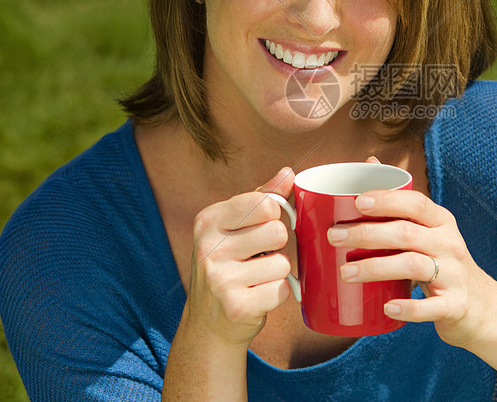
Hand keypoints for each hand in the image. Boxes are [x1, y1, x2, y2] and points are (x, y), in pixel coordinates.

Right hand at [185, 167, 295, 346]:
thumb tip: (288, 173)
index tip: (260, 228)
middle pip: (278, 232)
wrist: (209, 323)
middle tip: (257, 257)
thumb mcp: (236, 226)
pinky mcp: (236, 307)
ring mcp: (220, 279)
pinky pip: (282, 290)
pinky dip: (277, 294)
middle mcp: (208, 247)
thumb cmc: (230, 264)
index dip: (273, 217)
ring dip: (277, 272)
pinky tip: (257, 297)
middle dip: (277, 246)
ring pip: (283, 263)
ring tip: (255, 278)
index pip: (265, 203)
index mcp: (208, 220)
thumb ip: (263, 197)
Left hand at [326, 189, 493, 347]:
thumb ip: (400, 202)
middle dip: (368, 233)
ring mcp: (454, 275)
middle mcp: (449, 244)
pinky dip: (408, 307)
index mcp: (441, 221)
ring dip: (376, 268)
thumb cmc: (443, 261)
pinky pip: (431, 307)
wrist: (482, 306)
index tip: (357, 202)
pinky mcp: (455, 305)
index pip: (416, 203)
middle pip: (407, 233)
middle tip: (335, 237)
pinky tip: (387, 307)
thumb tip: (369, 162)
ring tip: (345, 272)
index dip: (387, 200)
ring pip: (413, 266)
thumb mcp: (430, 229)